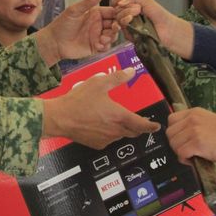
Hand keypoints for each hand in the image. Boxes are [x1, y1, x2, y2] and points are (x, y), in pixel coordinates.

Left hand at [38, 0, 118, 64]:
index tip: (122, 15)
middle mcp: (99, 24)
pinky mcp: (96, 47)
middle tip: (114, 27)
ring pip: (113, 35)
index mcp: (95, 14)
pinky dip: (106, 45)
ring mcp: (98, 36)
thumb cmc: (61, 25)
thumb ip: (88, 2)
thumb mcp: (74, 11)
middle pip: (115, 24)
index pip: (112, 12)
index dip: (119, 13)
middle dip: (117, 26)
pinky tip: (99, 45)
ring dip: (111, 36)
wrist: (54, 42)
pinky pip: (106, 46)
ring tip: (103, 37)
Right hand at [42, 67, 160, 148]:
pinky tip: (98, 125)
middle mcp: (116, 130)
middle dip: (137, 128)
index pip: (142, 125)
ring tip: (113, 120)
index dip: (151, 126)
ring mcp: (106, 139)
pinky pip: (107, 139)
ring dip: (121, 130)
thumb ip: (116, 78)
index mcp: (120, 116)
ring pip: (120, 136)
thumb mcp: (98, 84)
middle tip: (137, 122)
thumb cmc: (79, 100)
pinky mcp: (96, 144)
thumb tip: (131, 71)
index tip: (156, 126)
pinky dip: (108, 134)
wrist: (59, 118)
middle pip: (133, 132)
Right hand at [112, 0, 192, 58]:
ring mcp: (128, 27)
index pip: (116, 3)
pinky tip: (133, 25)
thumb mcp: (147, 1)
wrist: (169, 30)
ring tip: (137, 16)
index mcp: (130, 7)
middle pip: (116, 11)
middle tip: (138, 10)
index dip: (116, 2)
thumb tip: (119, 2)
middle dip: (125, 9)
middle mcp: (127, 16)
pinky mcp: (130, 36)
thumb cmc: (161, 16)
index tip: (122, 3)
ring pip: (118, 20)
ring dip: (126, 16)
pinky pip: (123, 31)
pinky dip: (127, 26)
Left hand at [166, 108, 215, 163]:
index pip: (171, 120)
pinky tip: (193, 160)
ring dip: (180, 152)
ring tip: (191, 155)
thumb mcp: (209, 122)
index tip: (181, 140)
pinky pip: (181, 153)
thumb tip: (180, 135)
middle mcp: (192, 119)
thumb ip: (194, 124)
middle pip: (170, 133)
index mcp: (194, 113)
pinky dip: (184, 159)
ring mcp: (194, 130)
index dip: (174, 132)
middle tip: (186, 150)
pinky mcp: (198, 143)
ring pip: (174, 144)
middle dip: (176, 144)